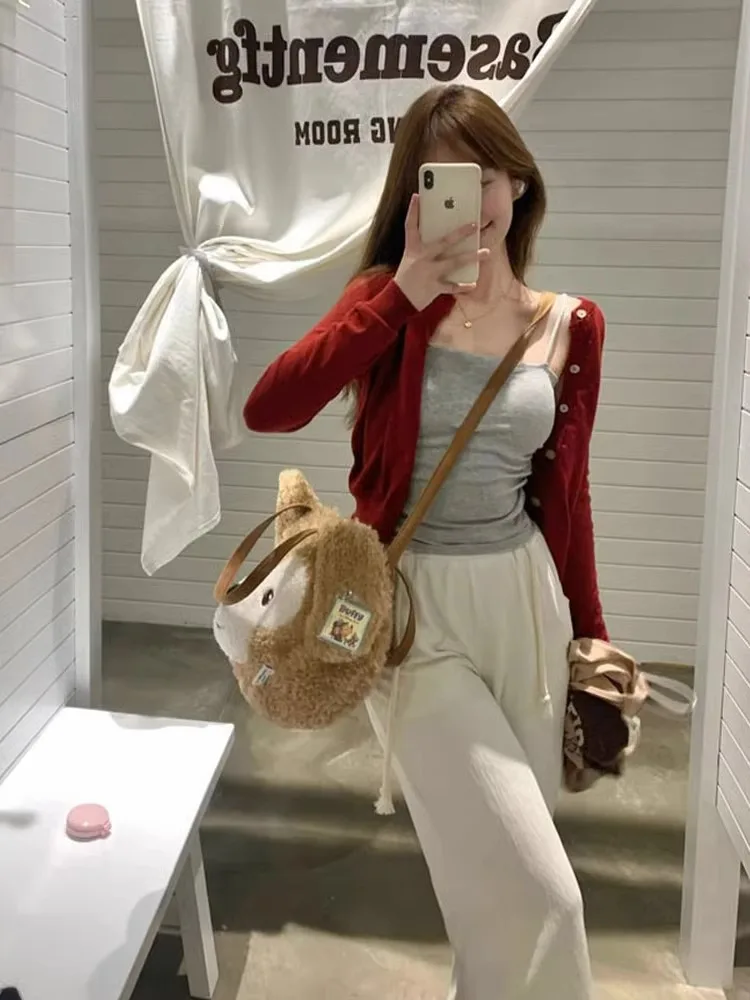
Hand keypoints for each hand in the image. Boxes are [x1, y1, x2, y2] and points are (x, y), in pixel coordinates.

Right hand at [393, 194, 489, 311]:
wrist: (398, 300)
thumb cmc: (406, 277)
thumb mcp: (410, 258)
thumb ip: (423, 247)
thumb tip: (441, 238)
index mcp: (412, 249)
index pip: (410, 226)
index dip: (413, 211)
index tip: (417, 196)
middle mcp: (421, 258)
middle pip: (443, 242)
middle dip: (460, 233)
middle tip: (475, 224)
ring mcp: (429, 272)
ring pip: (453, 262)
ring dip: (471, 257)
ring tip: (486, 252)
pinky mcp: (434, 287)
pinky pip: (452, 286)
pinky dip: (462, 286)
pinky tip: (473, 284)